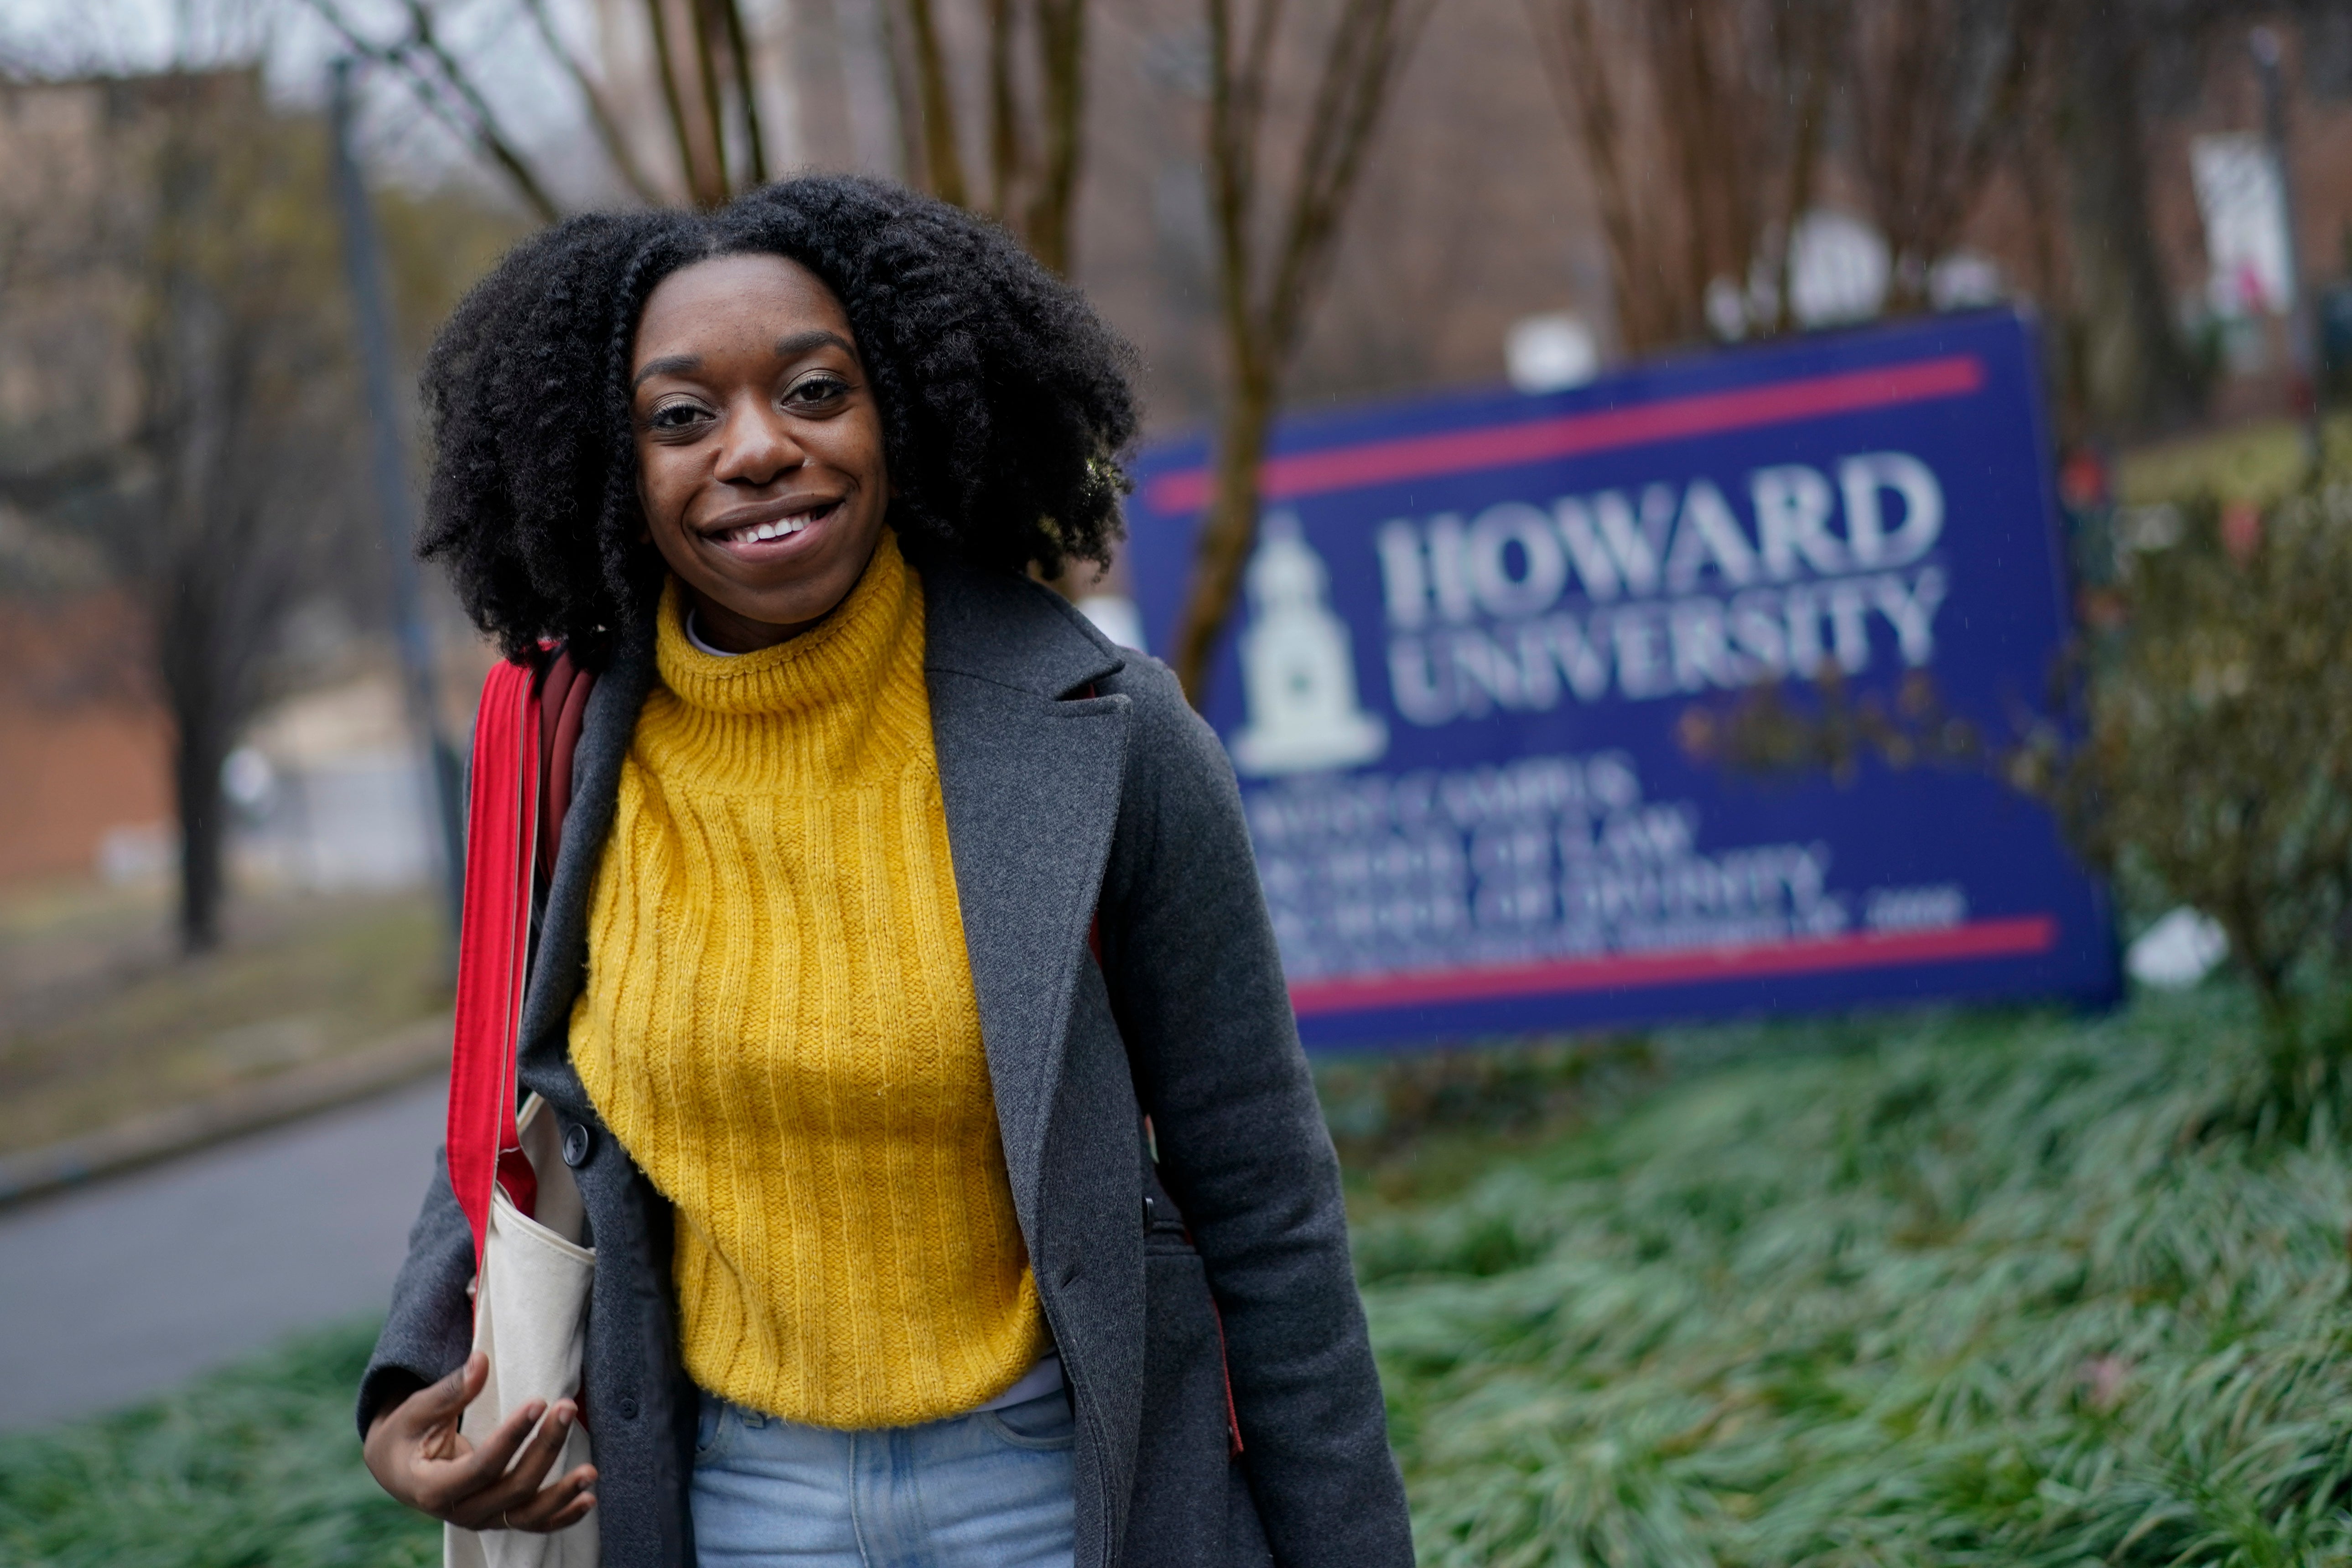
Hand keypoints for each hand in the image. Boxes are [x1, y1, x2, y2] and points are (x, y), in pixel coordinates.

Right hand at [363, 1352, 596, 1532]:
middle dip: (545, 1448)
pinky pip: (533, 1524)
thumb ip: (451, 1391)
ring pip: (527, 1514)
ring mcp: (481, 1520)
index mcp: (433, 1488)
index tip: (538, 1403)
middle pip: (513, 1488)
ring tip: (591, 1471)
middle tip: (568, 1407)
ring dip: (562, 1493)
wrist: (396, 1467)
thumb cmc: (407, 1433)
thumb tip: (481, 1361)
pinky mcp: (497, 1519)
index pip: (482, 1467)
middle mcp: (460, 1512)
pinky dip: (562, 1516)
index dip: (513, 1437)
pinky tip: (588, 1499)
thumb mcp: (418, 1410)